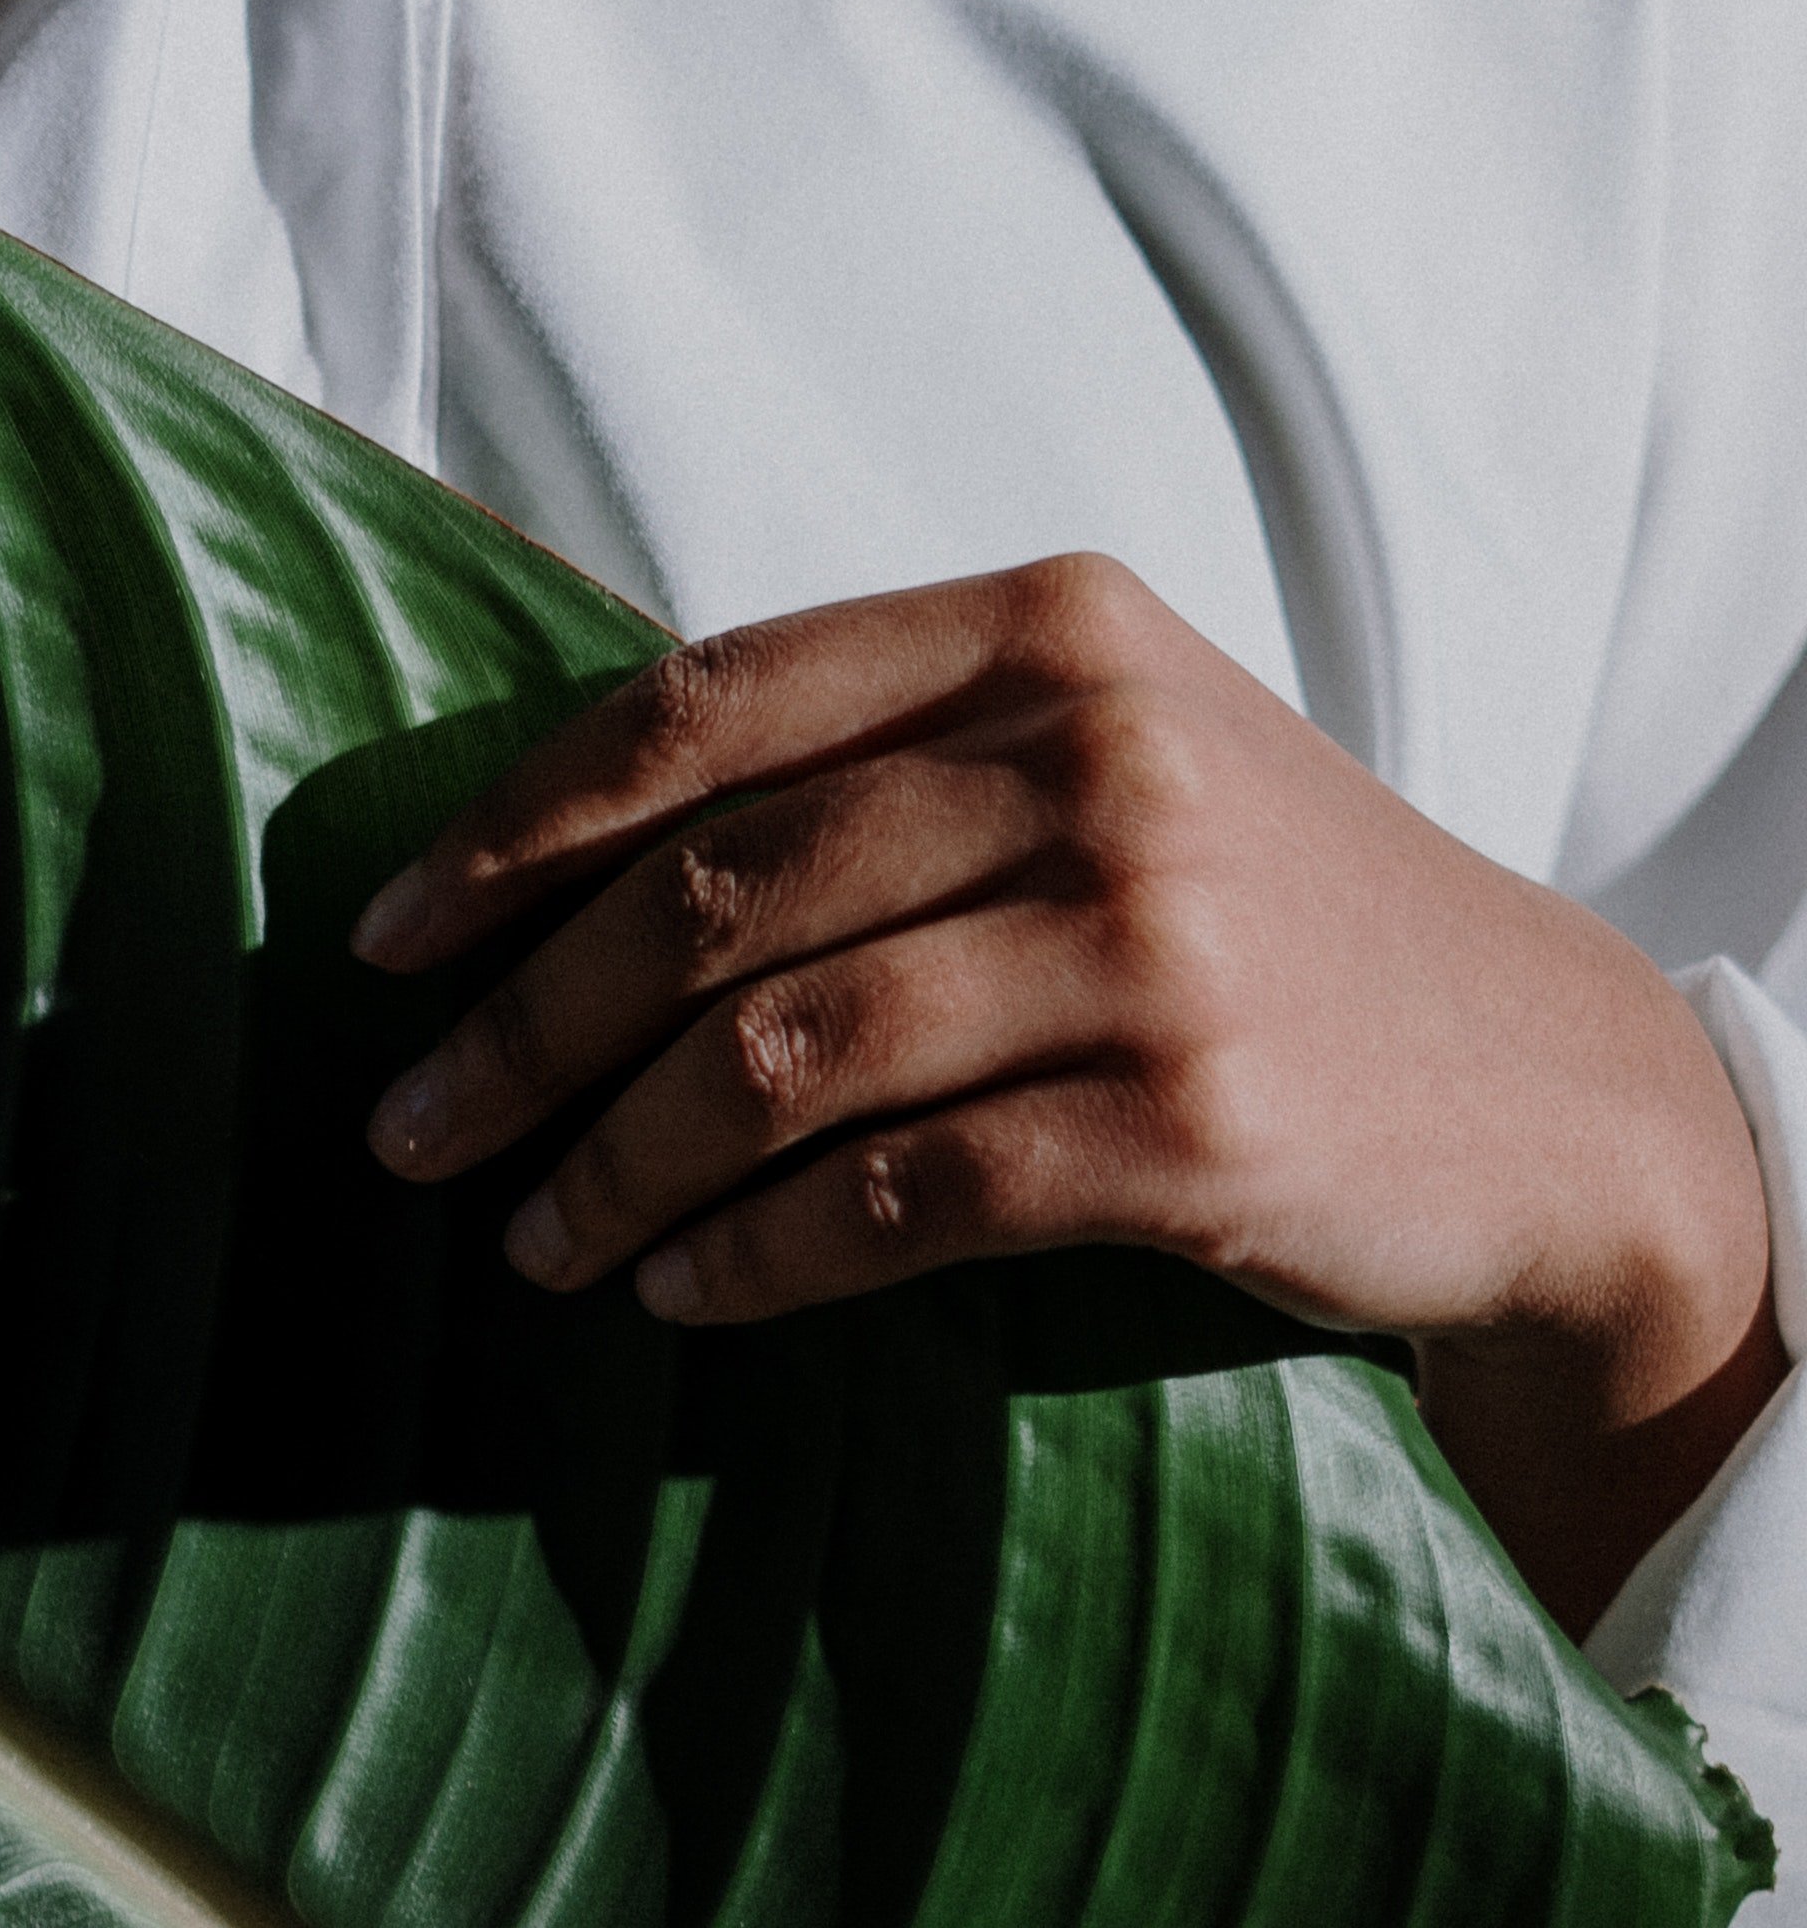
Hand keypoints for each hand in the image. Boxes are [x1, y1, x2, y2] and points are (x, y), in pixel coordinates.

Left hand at [353, 553, 1781, 1631]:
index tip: (382, 945)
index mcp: (1046, 634)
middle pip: (711, 895)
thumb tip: (578, 861)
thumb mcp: (1112, 764)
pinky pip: (895, 1197)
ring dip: (613, 1165)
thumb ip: (895, 762)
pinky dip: (751, 1257)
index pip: (704, 707)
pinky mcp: (1184, 1123)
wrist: (1544, 1092)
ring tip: (530, 1245)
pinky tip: (676, 1294)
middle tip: (409, 1138)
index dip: (512, 830)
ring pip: (780, 1055)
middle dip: (520, 1030)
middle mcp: (1094, 759)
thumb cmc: (1271, 934)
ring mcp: (1149, 940)